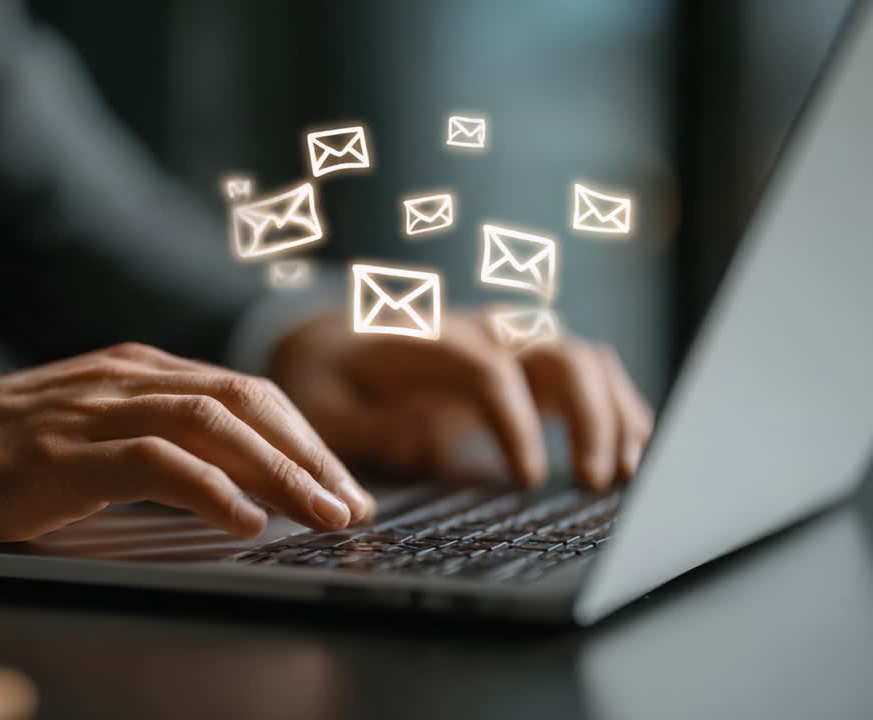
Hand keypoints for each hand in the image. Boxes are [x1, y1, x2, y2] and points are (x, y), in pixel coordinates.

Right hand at [0, 343, 374, 546]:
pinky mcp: (61, 452)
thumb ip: (153, 442)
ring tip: (322, 515)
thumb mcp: (88, 434)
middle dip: (309, 453)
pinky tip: (245, 522)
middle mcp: (125, 378)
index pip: (245, 393)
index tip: (342, 485)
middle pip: (245, 400)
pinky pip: (153, 461)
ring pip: (212, 423)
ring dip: (279, 471)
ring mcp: (92, 409)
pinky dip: (208, 488)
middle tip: (353, 504)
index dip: (303, 439)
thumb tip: (235, 488)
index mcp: (137, 371)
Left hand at [269, 310, 653, 490]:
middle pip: (557, 353)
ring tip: (628, 475)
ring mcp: (509, 342)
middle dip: (587, 416)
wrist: (330, 339)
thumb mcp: (321, 403)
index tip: (529, 479)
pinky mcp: (525, 363)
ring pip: (584, 359)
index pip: (490, 369)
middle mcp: (480, 331)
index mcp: (429, 338)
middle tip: (595, 483)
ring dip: (614, 413)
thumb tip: (423, 443)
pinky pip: (587, 374)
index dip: (516, 422)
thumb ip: (367, 424)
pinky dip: (615, 410)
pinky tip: (633, 454)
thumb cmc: (325, 377)